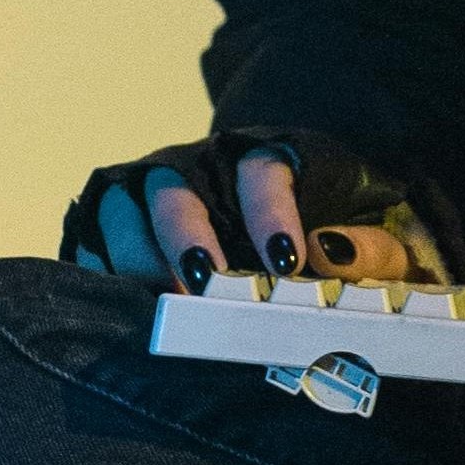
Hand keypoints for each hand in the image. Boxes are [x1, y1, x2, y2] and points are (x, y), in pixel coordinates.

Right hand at [63, 129, 461, 294]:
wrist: (289, 237)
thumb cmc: (334, 240)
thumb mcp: (372, 244)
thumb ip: (371, 250)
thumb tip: (333, 254)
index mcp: (266, 159)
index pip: (262, 171)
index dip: (270, 214)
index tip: (286, 264)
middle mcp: (199, 168)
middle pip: (177, 189)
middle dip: (186, 236)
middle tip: (206, 285)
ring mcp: (150, 195)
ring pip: (124, 211)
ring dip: (137, 257)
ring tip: (163, 302)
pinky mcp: (113, 224)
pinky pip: (92, 241)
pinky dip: (101, 271)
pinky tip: (120, 305)